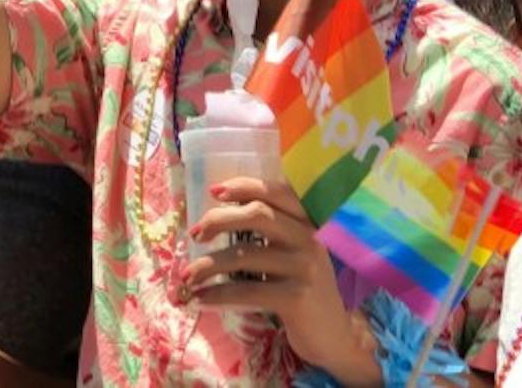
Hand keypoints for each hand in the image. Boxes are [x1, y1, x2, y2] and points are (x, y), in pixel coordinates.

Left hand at [179, 178, 379, 385]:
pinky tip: (200, 300)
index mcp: (308, 222)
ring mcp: (304, 267)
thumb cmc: (303, 289)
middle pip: (258, 215)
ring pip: (245, 255)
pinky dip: (218, 295)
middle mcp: (309, 238)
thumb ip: (271, 232)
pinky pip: (246, 291)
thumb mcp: (293, 254)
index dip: (244, 186)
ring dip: (209, 264)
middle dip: (220, 220)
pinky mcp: (296, 297)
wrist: (334, 335)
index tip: (214, 190)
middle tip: (195, 233)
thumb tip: (218, 216)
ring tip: (188, 275)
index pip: (276, 192)